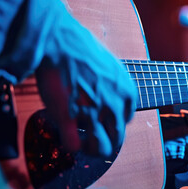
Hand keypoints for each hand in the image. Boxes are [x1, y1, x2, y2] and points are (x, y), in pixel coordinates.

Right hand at [36, 22, 136, 157]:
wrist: (60, 39)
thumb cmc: (82, 49)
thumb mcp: (112, 67)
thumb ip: (116, 87)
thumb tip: (112, 99)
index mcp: (127, 93)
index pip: (126, 120)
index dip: (112, 122)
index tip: (100, 118)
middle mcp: (115, 105)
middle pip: (116, 138)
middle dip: (104, 141)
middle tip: (91, 138)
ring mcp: (93, 112)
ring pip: (100, 148)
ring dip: (91, 149)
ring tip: (82, 143)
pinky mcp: (70, 116)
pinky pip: (73, 145)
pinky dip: (71, 145)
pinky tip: (67, 137)